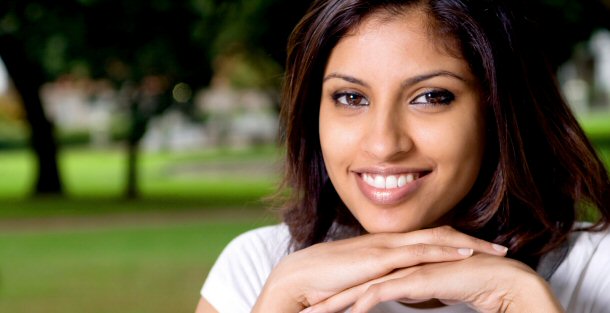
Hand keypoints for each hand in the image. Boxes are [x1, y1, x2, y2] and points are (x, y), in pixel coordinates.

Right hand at [304, 253, 563, 312]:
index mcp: (384, 244)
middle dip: (471, 239)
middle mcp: (389, 240)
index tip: (478, 248)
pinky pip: (420, 253)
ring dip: (468, 243)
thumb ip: (380, 280)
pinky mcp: (380, 259)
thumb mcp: (359, 280)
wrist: (297, 279)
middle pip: (439, 234)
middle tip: (499, 246)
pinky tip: (466, 255)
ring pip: (436, 239)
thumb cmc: (323, 282)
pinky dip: (446, 252)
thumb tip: (400, 290)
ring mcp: (385, 247)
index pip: (427, 237)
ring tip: (495, 250)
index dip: (454, 241)